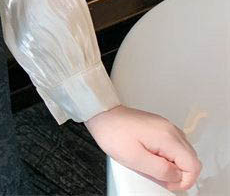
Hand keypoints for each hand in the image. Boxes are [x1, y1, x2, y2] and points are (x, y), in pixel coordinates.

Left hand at [85, 104, 201, 190]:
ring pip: (183, 154)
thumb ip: (161, 171)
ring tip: (150, 163)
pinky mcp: (159, 127)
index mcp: (167, 137)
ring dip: (172, 164)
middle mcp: (170, 129)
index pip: (193, 166)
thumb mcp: (136, 159)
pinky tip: (150, 155)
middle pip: (191, 159)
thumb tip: (177, 177)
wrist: (102, 115)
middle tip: (157, 174)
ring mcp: (165, 126)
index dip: (183, 180)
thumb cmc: (113, 134)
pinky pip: (172, 146)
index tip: (166, 182)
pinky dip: (166, 155)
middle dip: (177, 173)